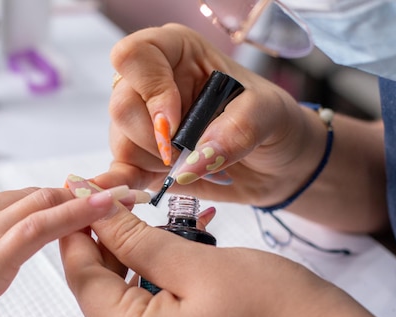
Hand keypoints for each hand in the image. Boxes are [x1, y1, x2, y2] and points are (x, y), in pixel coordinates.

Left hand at [59, 201, 373, 316]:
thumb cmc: (274, 304)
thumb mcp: (195, 261)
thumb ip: (135, 239)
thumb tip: (96, 212)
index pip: (82, 280)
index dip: (77, 233)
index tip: (79, 197)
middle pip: (98, 297)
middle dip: (104, 249)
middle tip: (116, 208)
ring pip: (120, 310)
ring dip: (128, 268)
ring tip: (147, 230)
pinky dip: (148, 291)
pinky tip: (165, 262)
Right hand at [96, 24, 333, 206]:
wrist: (275, 163)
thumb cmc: (272, 122)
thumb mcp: (269, 114)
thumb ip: (238, 129)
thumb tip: (196, 160)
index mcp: (177, 52)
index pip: (134, 56)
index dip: (150, 90)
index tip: (175, 123)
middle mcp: (152, 83)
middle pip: (121, 106)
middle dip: (154, 139)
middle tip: (189, 154)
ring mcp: (143, 122)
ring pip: (120, 142)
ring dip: (155, 163)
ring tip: (192, 166)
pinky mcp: (142, 158)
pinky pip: (120, 169)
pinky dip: (132, 182)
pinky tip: (156, 185)